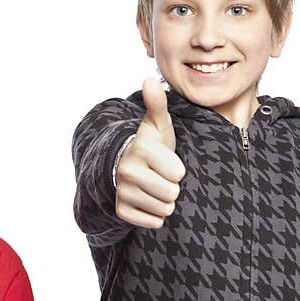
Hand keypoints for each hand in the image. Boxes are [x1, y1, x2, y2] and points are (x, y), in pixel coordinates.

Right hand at [114, 78, 185, 227]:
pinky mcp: (121, 210)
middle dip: (171, 186)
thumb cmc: (152, 145)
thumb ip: (157, 104)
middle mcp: (127, 171)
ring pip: (163, 209)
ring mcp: (123, 192)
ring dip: (164, 201)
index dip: (177, 169)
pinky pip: (151, 222)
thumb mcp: (158, 125)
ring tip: (155, 187)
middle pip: (171, 193)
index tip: (167, 162)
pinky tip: (147, 201)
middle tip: (161, 177)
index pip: (178, 173)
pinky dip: (153, 215)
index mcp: (140, 149)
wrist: (126, 167)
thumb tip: (150, 79)